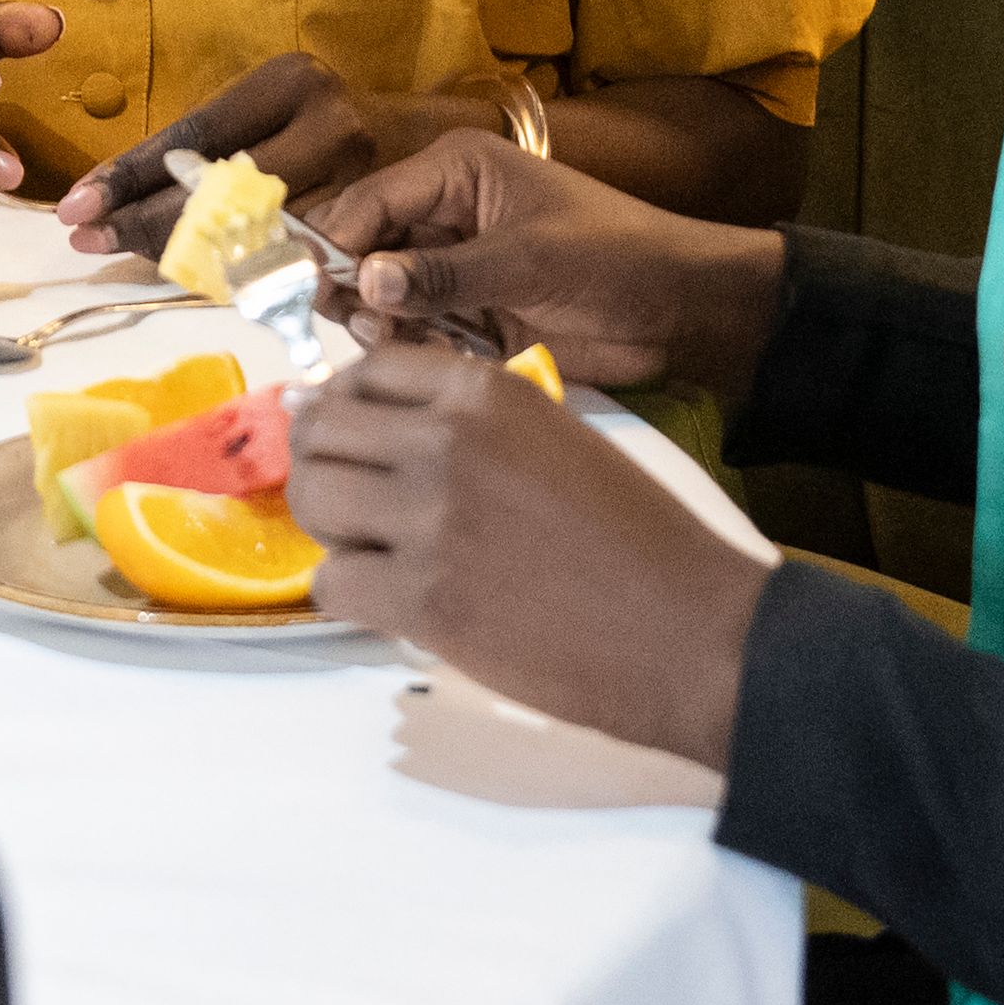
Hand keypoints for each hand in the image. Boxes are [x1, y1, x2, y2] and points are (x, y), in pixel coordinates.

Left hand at [55, 51, 387, 255]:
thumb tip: (113, 192)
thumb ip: (205, 142)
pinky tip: (189, 271)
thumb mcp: (264, 103)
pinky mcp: (369, 229)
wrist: (416, 140)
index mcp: (290, 82)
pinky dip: (230, 267)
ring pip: (247, 234)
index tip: (77, 205)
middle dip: (143, 220)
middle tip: (88, 239)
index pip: (194, 137)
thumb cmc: (315, 118)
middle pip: (218, 191)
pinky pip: (282, 259)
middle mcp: (328, 126)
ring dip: (179, 250)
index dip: (130, 176)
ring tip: (122, 254)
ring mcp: (356, 182)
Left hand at [286, 334, 765, 766]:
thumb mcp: (555, 441)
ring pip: (314, 499)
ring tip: (371, 552)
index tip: (350, 438)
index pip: (364, 372)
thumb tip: (374, 427)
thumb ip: (471, 427)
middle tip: (350, 503)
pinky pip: (331, 583)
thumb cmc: (639, 541)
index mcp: (484, 393)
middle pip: (320, 431)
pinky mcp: (423, 598)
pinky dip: (348, 596)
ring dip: (329, 529)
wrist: (689, 633)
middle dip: (322, 466)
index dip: (343, 407)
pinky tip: (391, 603)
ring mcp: (428, 518)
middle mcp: (445, 441)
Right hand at [295, 132, 790, 404]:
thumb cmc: (616, 258)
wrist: (683, 312)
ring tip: (400, 343)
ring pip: (382, 294)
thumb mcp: (529, 258)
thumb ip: (444, 274)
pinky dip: (413, 347)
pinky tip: (431, 358)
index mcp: (455, 172)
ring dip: (382, 322)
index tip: (303, 291)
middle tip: (362, 326)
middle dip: (352, 287)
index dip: (333, 244)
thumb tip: (363, 281)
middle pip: (363, 247)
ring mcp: (454, 266)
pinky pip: (414, 330)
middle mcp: (443, 213)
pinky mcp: (469, 313)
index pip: (369, 202)